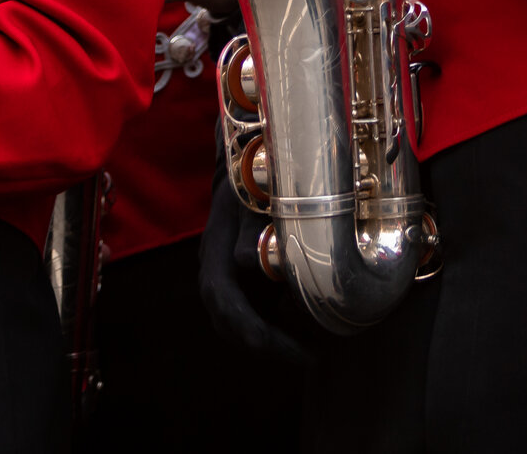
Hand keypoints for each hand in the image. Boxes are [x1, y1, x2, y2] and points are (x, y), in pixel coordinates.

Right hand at [197, 137, 313, 366]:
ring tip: (310, 349)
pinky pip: (254, 312)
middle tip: (307, 356)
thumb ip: (249, 230)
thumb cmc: (249, 183)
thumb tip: (246, 262)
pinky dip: (275, 325)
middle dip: (268, 346)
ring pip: (241, 324)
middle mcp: (217, 276)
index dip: (256, 334)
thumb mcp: (250, 201)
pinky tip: (305, 328)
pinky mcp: (242, 281)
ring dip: (272, 340)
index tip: (283, 348)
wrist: (240, 169)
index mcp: (215, 260)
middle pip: (233, 326)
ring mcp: (228, 281)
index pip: (228, 309)